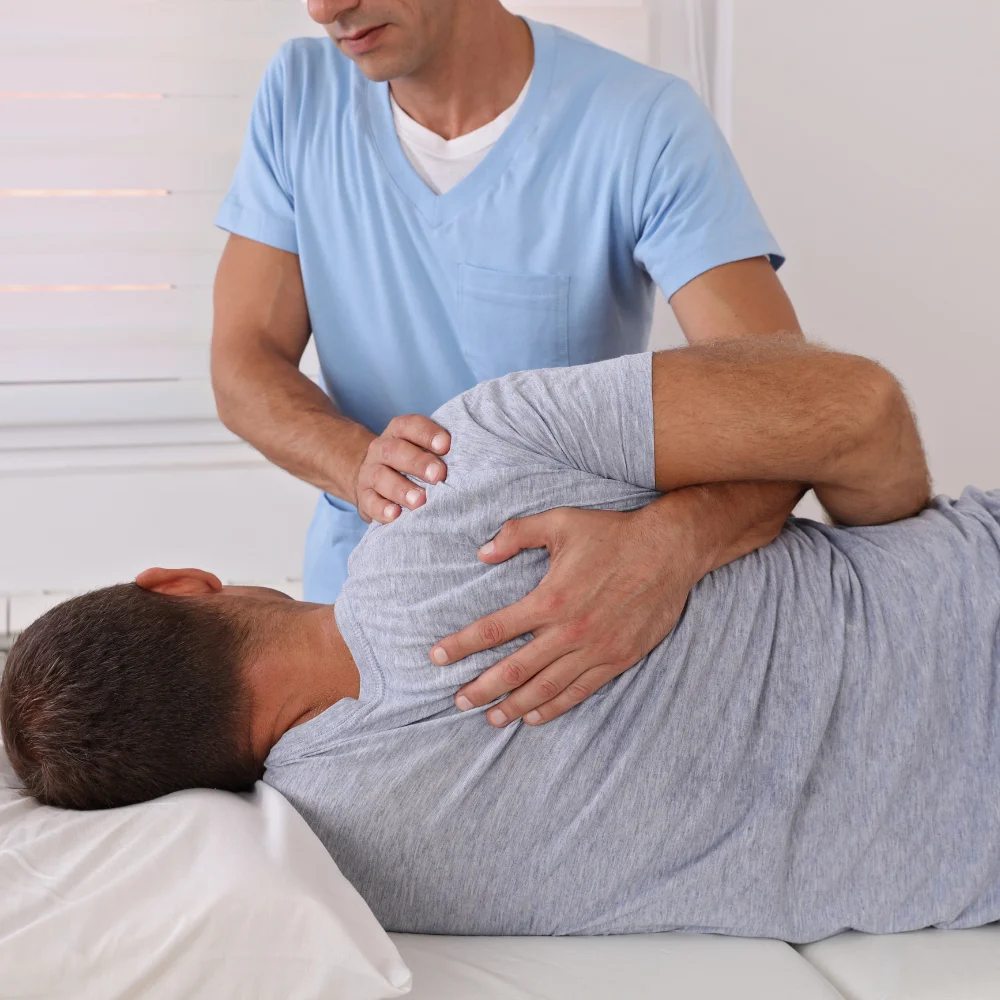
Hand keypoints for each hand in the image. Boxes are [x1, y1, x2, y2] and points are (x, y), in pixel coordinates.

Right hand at [355, 415, 450, 523]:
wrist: (374, 478)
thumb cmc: (412, 463)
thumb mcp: (423, 450)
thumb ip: (441, 451)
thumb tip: (473, 459)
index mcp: (399, 432)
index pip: (410, 426)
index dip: (427, 433)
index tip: (446, 445)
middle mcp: (381, 449)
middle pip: (395, 451)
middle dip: (418, 463)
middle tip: (439, 476)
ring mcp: (370, 473)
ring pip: (381, 477)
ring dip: (401, 489)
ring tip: (420, 501)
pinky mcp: (364, 496)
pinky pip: (369, 501)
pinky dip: (382, 509)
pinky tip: (396, 515)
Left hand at [430, 501, 712, 725]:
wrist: (670, 550)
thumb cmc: (613, 533)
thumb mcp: (560, 522)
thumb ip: (517, 534)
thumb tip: (482, 552)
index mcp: (550, 599)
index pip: (494, 629)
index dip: (461, 645)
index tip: (436, 657)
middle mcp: (569, 631)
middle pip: (515, 670)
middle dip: (481, 688)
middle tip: (458, 701)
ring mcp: (595, 650)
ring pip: (545, 688)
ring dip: (514, 706)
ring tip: (489, 717)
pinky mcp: (617, 659)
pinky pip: (579, 692)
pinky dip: (554, 708)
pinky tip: (534, 716)